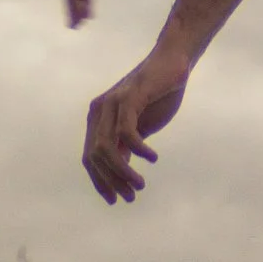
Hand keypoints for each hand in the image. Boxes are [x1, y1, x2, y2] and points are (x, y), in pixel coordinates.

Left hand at [83, 50, 188, 202]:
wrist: (173, 62)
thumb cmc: (157, 95)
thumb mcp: (140, 127)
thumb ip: (126, 146)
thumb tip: (121, 172)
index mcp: (97, 119)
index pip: (89, 158)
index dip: (100, 181)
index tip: (116, 200)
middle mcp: (99, 111)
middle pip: (94, 157)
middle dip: (112, 181)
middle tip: (132, 196)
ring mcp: (112, 103)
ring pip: (106, 147)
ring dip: (122, 171)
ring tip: (140, 184)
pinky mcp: (129, 97)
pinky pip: (126, 132)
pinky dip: (138, 150)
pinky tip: (152, 158)